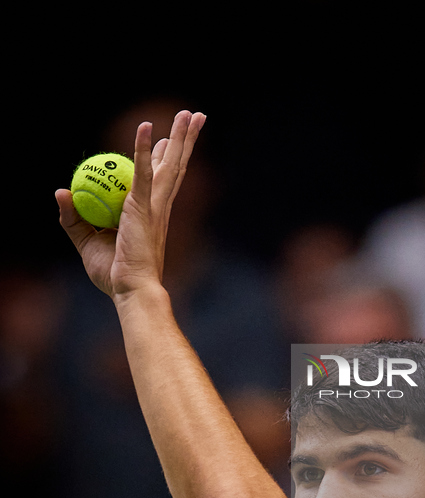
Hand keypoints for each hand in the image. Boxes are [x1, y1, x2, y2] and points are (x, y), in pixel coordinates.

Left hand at [56, 110, 205, 301]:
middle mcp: (159, 206)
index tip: (167, 140)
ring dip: (181, 136)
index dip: (165, 157)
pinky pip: (142, 172)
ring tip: (192, 113)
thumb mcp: (87, 241)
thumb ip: (74, 216)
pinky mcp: (144, 206)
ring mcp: (155, 205)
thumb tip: (62, 191)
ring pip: (171, 163)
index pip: (161, 179)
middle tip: (196, 116)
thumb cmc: (114, 274)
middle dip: (187, 140)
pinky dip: (143, 149)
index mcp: (152, 215)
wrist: (130, 289)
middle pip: (175, 165)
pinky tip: (146, 127)